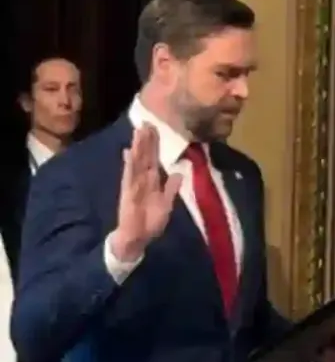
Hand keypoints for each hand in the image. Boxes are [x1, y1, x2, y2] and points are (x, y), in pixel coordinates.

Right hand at [111, 124, 181, 261]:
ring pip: (137, 162)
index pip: (154, 159)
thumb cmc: (151, 222)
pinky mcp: (128, 193)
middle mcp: (142, 180)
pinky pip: (129, 176)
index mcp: (152, 182)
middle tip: (146, 122)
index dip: (155, 145)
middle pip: (145, 157)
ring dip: (137, 147)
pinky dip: (129, 165)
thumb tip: (178, 173)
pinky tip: (128, 153)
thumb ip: (171, 188)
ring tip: (138, 132)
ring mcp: (134, 185)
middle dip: (146, 140)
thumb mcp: (167, 204)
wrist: (138, 239)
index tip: (155, 129)